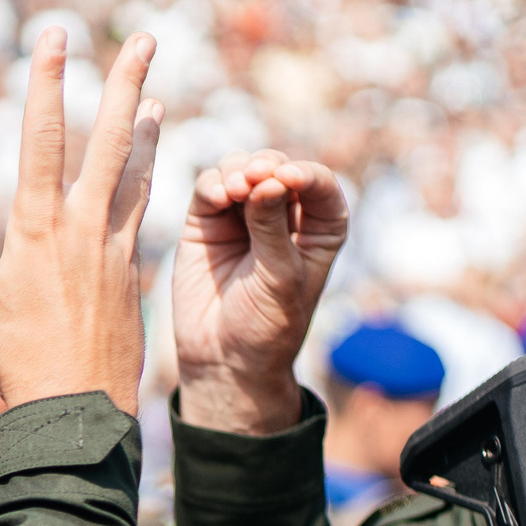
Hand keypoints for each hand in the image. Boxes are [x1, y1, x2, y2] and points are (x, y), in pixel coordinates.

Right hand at [0, 28, 161, 413]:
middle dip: (124, 83)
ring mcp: (113, 247)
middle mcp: (80, 227)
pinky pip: (141, 212)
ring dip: (147, 127)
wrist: (74, 409)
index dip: (48, 81)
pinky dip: (147, 179)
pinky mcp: (132, 271)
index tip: (56, 35)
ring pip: (135, 171)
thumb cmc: (14, 366)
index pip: (41, 137)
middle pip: (108, 138)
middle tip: (146, 38)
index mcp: (34, 228)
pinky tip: (153, 162)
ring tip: (157, 91)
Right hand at [171, 149, 349, 435]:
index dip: (304, 174)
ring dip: (239, 169)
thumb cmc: (266, 324)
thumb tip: (265, 179)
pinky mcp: (207, 223)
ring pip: (241, 169)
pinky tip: (219, 198)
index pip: (318, 184)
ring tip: (236, 189)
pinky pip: (210, 188)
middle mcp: (282, 215)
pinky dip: (214, 184)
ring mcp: (242, 216)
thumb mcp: (280, 276)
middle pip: (277, 168)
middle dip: (268, 166)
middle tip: (257, 178)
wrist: (224, 359)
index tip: (287, 179)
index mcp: (318, 228)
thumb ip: (271, 226)